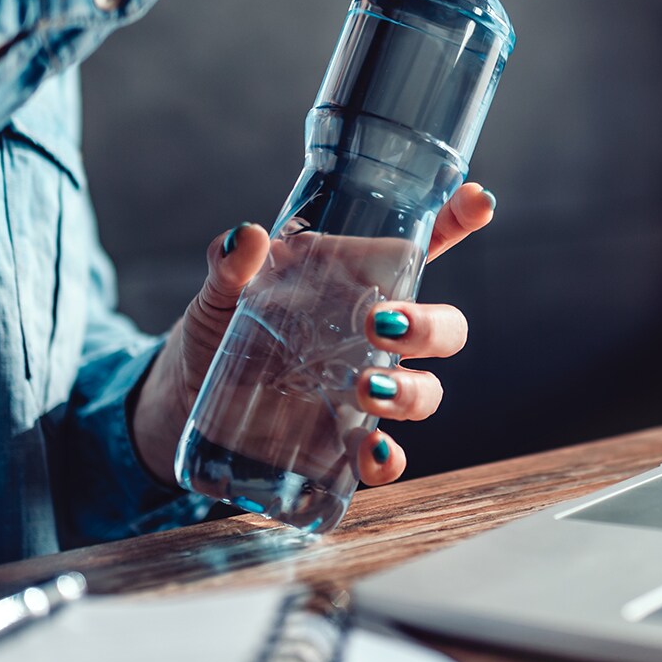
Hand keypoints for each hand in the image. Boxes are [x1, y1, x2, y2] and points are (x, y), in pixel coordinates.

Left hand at [129, 182, 497, 488]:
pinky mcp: (343, 445)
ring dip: (412, 392)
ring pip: (427, 392)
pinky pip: (386, 458)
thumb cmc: (217, 329)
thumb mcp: (220, 293)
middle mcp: (375, 338)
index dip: (459, 221)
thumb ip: (230, 266)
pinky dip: (388, 461)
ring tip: (365, 390)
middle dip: (430, 327)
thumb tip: (246, 237)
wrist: (182, 399)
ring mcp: (366, 392)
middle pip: (443, 329)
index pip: (424, 247)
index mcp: (357, 284)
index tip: (479, 200)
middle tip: (382, 324)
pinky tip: (373, 454)